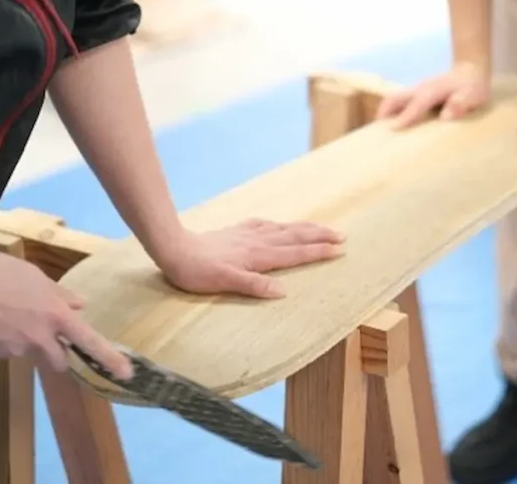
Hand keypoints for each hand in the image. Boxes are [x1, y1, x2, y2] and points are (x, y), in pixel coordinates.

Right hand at [0, 250, 131, 378]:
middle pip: (58, 360)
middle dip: (57, 354)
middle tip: (47, 335)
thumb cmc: (0, 272)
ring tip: (8, 313)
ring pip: (29, 351)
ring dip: (27, 340)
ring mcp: (16, 348)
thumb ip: (60, 295)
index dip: (109, 359)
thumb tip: (80, 305)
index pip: (89, 341)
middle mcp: (39, 338)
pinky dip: (5, 338)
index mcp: (55, 316)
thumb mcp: (36, 277)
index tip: (126, 374)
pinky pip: (8, 349)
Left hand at [156, 220, 345, 297]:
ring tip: (321, 227)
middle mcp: (257, 242)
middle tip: (342, 235)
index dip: (318, 251)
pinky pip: (264, 225)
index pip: (295, 253)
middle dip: (319, 236)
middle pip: (295, 236)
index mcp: (259, 256)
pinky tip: (278, 225)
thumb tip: (283, 291)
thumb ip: (254, 286)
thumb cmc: (198, 271)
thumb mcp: (225, 283)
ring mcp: (247, 234)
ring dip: (304, 228)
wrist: (174, 249)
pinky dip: (278, 224)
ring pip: (283, 228)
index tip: (339, 249)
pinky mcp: (236, 232)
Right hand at [376, 62, 490, 128]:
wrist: (470, 70)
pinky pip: (400, 101)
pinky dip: (392, 112)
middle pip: (395, 97)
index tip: (392, 128)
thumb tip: (445, 116)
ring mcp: (417, 90)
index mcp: (433, 91)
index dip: (404, 117)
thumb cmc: (473, 87)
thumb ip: (461, 104)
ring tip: (379, 133)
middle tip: (375, 132)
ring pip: (395, 98)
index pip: (416, 105)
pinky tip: (392, 126)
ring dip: (385, 113)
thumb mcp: (473, 95)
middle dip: (384, 112)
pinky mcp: (416, 94)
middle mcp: (420, 89)